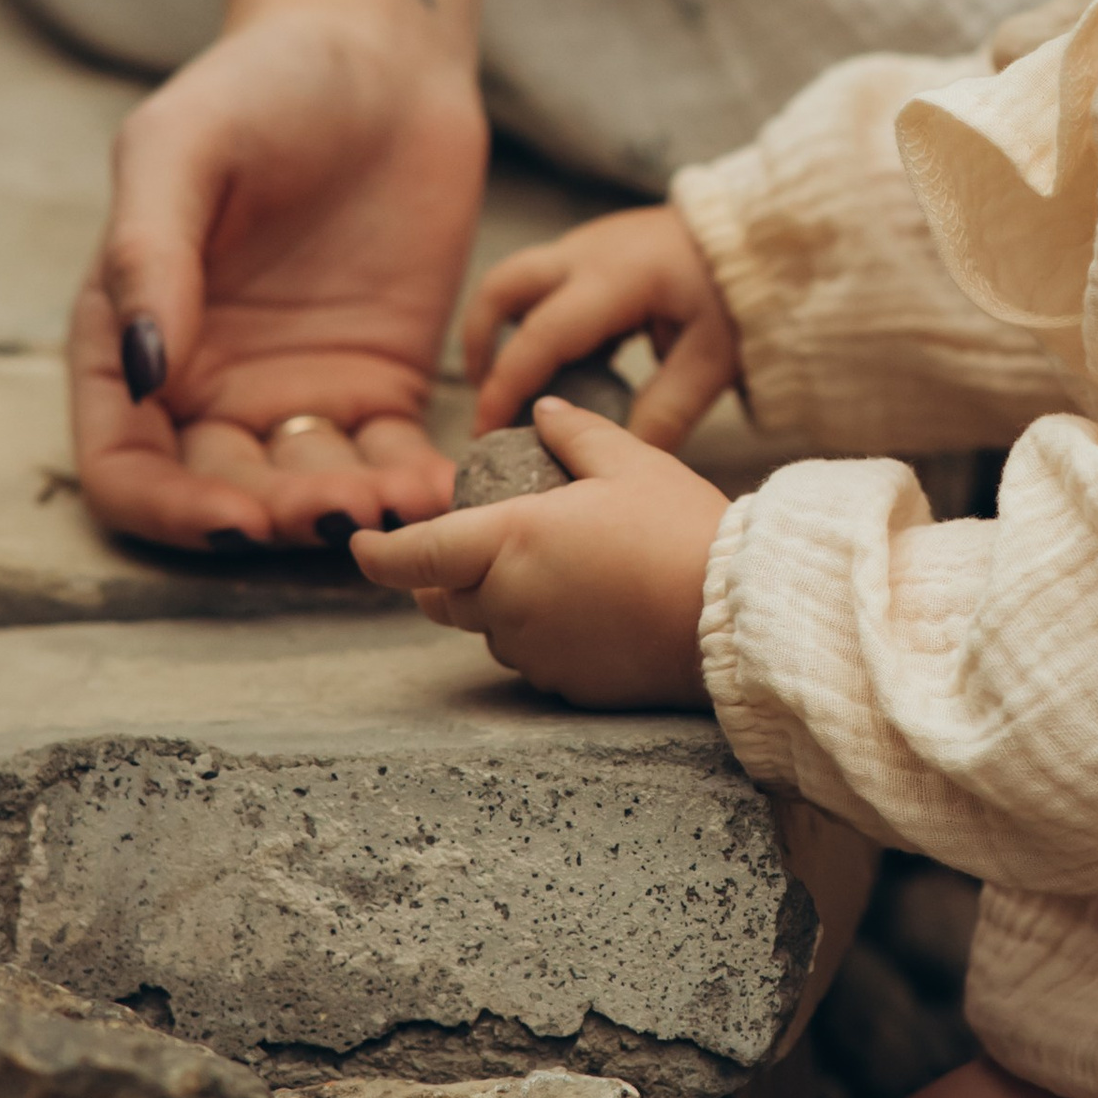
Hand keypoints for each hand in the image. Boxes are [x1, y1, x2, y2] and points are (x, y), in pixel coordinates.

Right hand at [71, 8, 486, 549]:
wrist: (381, 55)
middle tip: (341, 511)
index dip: (172, 509)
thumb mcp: (181, 148)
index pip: (127, 466)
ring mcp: (297, 387)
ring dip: (350, 512)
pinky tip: (448, 485)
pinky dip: (416, 484)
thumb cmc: (262, 84)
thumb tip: (141, 372)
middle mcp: (205, 382)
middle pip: (224, 492)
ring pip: (311, 490)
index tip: (236, 516)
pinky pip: (392, 458)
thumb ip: (148, 254)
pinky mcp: (382, 380)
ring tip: (404, 504)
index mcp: (129, 339)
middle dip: (277, 517)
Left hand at [352, 398, 725, 704]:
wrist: (737, 615)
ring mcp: (535, 650)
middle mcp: (508, 601)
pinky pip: (535, 659)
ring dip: (503, 604)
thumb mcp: (633, 463)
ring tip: (562, 574)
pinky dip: (545, 636)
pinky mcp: (566, 685)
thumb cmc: (683, 530)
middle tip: (476, 550)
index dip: (379, 555)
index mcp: (509, 540)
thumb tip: (543, 411)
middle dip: (447, 577)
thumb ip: (578, 434)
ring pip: (492, 630)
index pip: (414, 556)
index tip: (359, 547)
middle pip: (445, 598)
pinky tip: (594, 614)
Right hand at [463, 203, 741, 445]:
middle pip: (502, 288)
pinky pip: (549, 282)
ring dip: (504, 329)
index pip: (538, 337)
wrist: (771, 233)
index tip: (486, 432)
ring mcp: (590, 243)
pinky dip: (540, 320)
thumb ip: (665, 411)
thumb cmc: (746, 293)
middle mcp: (587, 253)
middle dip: (480, 344)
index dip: (504, 388)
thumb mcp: (714, 360)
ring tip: (520, 386)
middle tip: (488, 399)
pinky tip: (568, 364)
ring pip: (519, 280)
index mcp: (613, 280)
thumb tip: (621, 460)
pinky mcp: (600, 246)